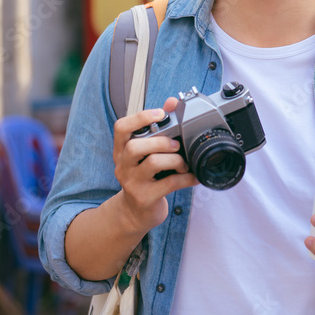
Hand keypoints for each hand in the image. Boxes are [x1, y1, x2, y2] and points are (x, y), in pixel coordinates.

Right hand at [113, 97, 196, 234]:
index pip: (120, 128)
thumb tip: (172, 102)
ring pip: (152, 164)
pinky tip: (193, 177)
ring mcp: (132, 183)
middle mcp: (123, 165)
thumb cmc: (144, 176)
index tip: (159, 114)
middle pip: (134, 147)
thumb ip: (159, 128)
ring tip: (183, 163)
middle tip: (176, 144)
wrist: (135, 213)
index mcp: (121, 150)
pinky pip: (169, 183)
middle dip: (160, 142)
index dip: (139, 118)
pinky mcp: (145, 198)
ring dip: (175, 160)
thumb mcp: (146, 153)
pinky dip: (186, 178)